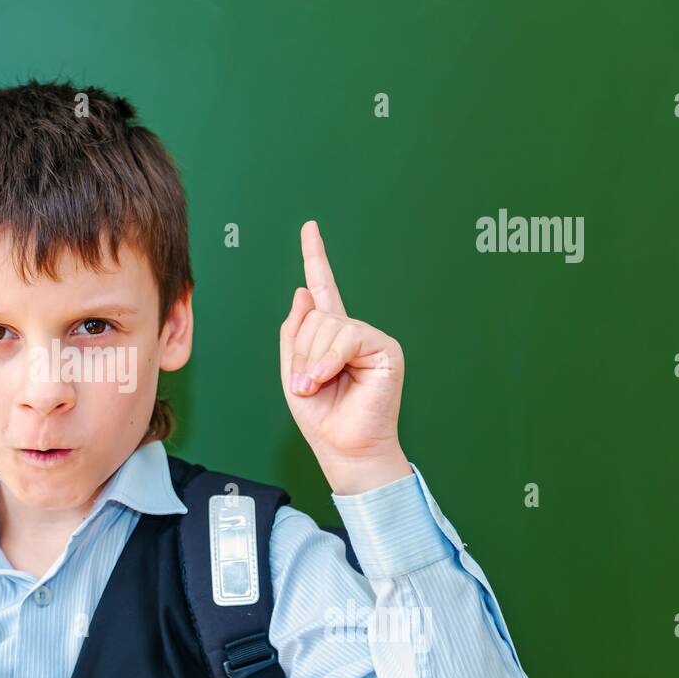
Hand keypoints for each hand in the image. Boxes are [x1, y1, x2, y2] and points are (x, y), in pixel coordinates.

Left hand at [279, 221, 411, 494]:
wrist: (344, 449)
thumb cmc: (321, 417)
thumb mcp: (292, 373)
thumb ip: (294, 332)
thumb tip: (304, 291)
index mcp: (331, 337)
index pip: (324, 289)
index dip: (316, 258)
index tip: (310, 228)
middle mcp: (353, 333)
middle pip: (314, 315)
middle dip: (300, 351)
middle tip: (304, 382)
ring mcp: (372, 339)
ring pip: (327, 325)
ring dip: (311, 359)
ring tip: (315, 385)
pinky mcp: (386, 349)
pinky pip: (347, 337)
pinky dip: (329, 359)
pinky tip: (326, 378)